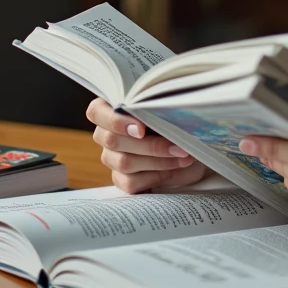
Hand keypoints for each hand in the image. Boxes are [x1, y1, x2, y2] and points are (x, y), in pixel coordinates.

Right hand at [85, 97, 207, 192]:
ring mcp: (111, 158)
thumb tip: (164, 110)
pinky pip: (130, 182)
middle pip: (112, 140)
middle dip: (150, 145)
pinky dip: (156, 176)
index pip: (96, 111)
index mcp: (111, 109)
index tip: (142, 128)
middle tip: (178, 145)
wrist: (190, 146)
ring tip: (184, 156)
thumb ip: (159, 105)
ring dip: (159, 160)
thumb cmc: (177, 120)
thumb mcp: (170, 108)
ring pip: (124, 162)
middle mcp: (106, 134)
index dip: (116, 121)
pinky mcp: (121, 179)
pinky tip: (175, 169)